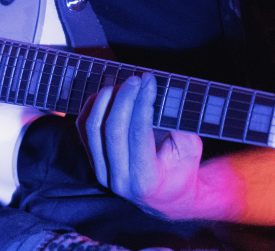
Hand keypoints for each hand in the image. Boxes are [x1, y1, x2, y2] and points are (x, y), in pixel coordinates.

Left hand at [78, 72, 205, 220]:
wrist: (167, 197)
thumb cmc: (181, 170)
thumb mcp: (190, 149)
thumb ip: (177, 123)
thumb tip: (159, 91)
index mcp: (146, 180)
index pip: (138, 133)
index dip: (142, 102)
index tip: (149, 80)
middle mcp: (119, 180)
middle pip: (112, 129)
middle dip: (123, 98)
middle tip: (136, 79)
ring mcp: (102, 172)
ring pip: (92, 128)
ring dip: (106, 100)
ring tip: (123, 85)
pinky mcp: (94, 162)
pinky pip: (84, 130)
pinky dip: (93, 107)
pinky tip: (107, 94)